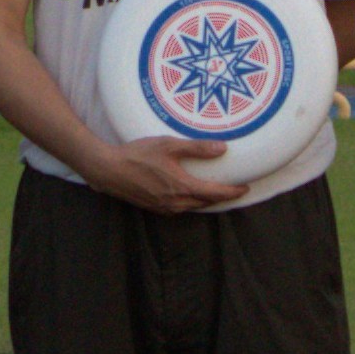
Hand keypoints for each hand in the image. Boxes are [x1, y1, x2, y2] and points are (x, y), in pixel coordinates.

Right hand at [78, 132, 243, 216]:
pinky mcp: (155, 208)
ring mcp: (165, 208)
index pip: (215, 193)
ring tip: (216, 191)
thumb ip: (196, 148)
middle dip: (222, 197)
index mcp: (182, 187)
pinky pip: (180, 207)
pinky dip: (191, 201)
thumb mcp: (168, 145)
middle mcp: (176, 202)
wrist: (109, 170)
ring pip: (193, 206)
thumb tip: (222, 149)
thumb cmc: (137, 155)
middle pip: (206, 202)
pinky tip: (190, 193)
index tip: (245, 187)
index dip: (233, 192)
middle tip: (234, 189)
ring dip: (206, 200)